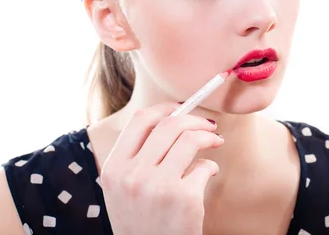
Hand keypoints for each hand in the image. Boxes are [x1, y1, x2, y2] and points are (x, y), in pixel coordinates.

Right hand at [100, 102, 223, 234]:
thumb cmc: (141, 220)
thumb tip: (172, 118)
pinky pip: (205, 166)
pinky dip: (211, 166)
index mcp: (114, 168)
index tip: (182, 108)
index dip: (165, 108)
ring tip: (215, 143)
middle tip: (208, 125)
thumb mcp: (124, 188)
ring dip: (209, 137)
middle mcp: (132, 175)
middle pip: (169, 124)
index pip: (140, 120)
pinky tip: (208, 174)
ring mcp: (157, 186)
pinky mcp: (183, 198)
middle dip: (195, 119)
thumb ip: (137, 156)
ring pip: (190, 139)